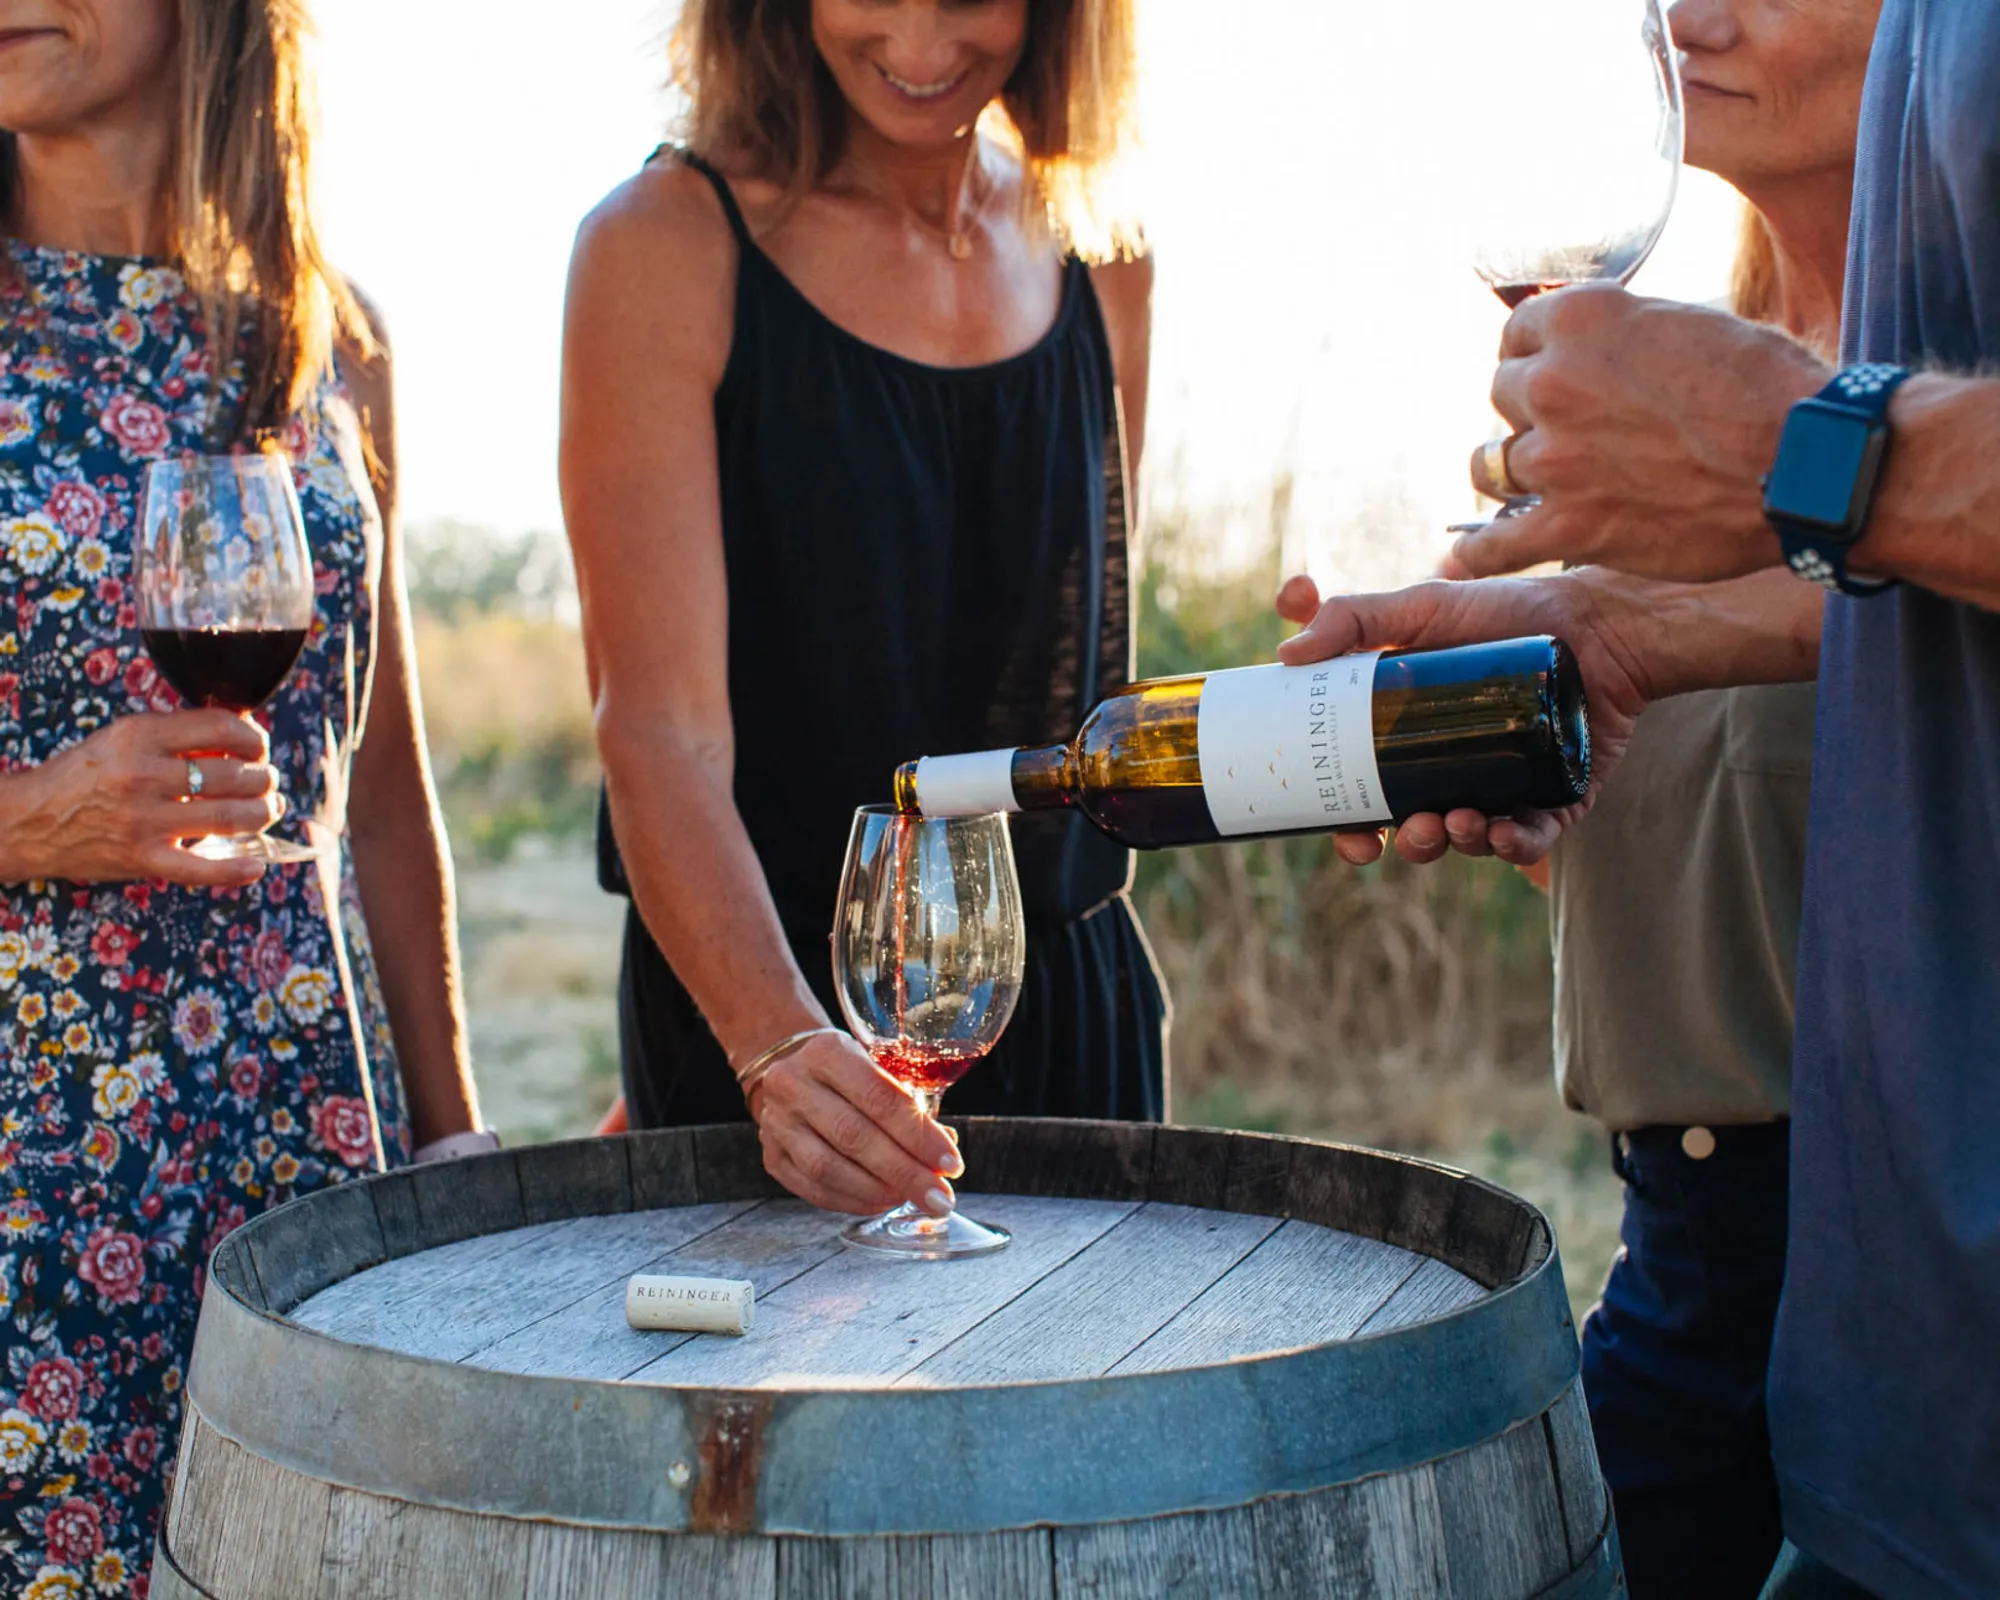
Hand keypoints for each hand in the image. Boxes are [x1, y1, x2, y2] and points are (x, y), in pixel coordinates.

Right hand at [0, 711, 280, 886]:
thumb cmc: (84, 776)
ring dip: (263, 814)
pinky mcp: (140, 859)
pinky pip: (200, 869)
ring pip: (231, 817)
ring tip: (267, 810)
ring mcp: (143, 820)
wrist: (27, 821)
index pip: (222, 726)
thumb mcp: (122, 739)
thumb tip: (243, 731)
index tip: (258, 747)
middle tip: (267, 782)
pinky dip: (235, 870)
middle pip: (235, 774)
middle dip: (265, 778)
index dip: (254, 737)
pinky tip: (256, 865)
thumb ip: (175, 736)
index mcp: (140, 736)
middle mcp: (143, 775)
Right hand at [745, 1031, 962, 1215]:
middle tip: (939, 1197)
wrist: (790, 1072)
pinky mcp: (771, 1156)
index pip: (879, 1098)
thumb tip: (945, 1148)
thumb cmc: (846, 1071)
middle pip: (854, 1136)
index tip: (951, 1163)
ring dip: (877, 1190)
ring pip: (827, 1167)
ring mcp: (777, 1123)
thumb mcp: (876, 1067)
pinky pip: (812, 1189)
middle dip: (904, 1172)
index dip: (919, 1135)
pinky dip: (851, 1201)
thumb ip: (908, 1104)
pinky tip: (880, 1202)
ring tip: (910, 1199)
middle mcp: (794, 1084)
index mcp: (827, 1052)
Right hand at [1276, 569, 1657, 866]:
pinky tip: (1503, 835)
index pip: (1370, 797)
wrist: (1599, 618)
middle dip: (1410, 844)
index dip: (1354, 828)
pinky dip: (1516, 845)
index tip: (1353, 836)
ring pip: (1471, 839)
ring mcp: (1508, 786)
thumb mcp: (1421, 607)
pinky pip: (1533, 837)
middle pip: (1416, 830)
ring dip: (1458, 844)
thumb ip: (1351, 618)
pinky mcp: (1558, 798)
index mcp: (1412, 739)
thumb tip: (1284, 656)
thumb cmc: (1507, 610)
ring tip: (1460, 822)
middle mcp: (1456, 769)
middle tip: (1412, 831)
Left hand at [1454, 286, 1827, 580]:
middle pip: (1503, 396)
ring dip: (1510, 473)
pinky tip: (1470, 555)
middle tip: (1568, 432)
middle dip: (1531, 413)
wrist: (1807, 462)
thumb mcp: (1691, 325)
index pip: (1517, 333)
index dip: (1536, 356)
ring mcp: (1555, 458)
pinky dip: (1479, 553)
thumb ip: (1628, 338)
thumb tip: (1603, 352)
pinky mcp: (1570, 526)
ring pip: (1489, 465)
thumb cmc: (1771, 387)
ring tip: (1536, 483)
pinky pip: (1494, 545)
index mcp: (1584, 319)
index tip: (1547, 374)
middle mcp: (1555, 381)